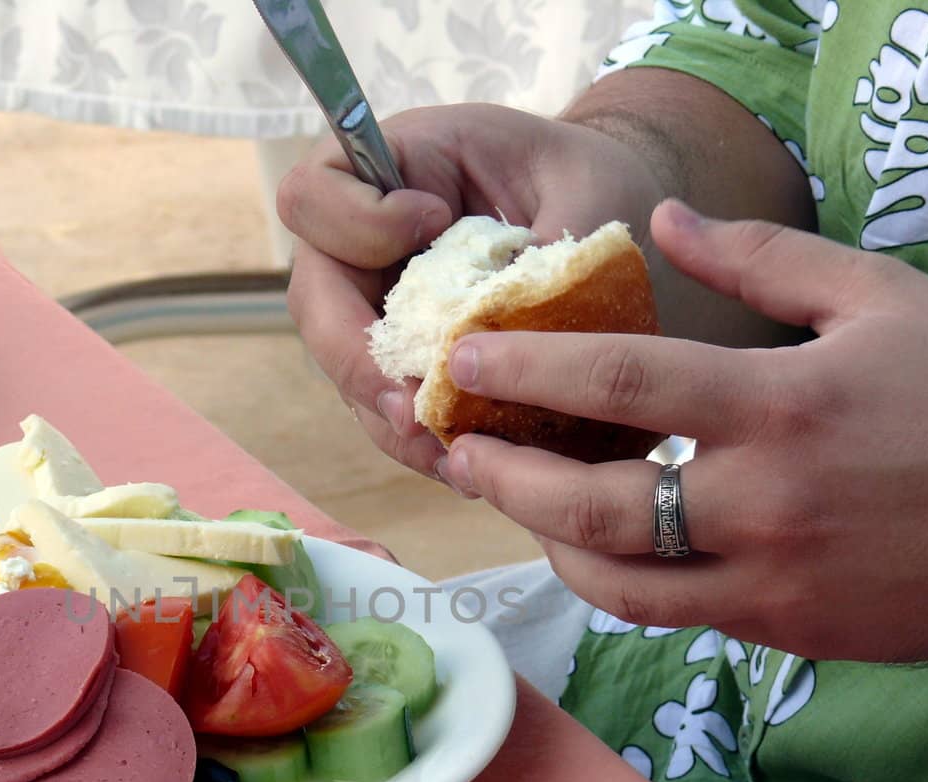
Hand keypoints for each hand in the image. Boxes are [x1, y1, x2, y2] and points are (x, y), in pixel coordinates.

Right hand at [278, 104, 663, 477]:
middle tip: (410, 403)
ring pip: (346, 372)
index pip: (313, 195)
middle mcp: (366, 244)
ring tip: (448, 455)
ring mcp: (378, 309)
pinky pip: (389, 412)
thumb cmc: (594, 182)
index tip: (435, 223)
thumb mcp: (586, 187)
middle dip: (358, 361)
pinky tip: (467, 465)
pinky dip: (421, 443)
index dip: (357, 222)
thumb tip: (512, 329)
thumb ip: (551, 246)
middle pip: (316, 303)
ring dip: (390, 419)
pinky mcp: (405, 365)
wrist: (614, 221)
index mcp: (393, 170)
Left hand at [436, 199, 927, 662]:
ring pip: (617, 581)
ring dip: (546, 543)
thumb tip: (656, 225)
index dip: (528, 368)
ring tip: (511, 502)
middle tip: (458, 449)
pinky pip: (671, 612)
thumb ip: (762, 258)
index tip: (463, 357)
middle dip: (506, 477)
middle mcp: (765, 500)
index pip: (622, 383)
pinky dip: (616, 581)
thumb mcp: (884, 298)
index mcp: (785, 404)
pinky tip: (590, 547)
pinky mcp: (783, 629)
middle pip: (593, 503)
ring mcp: (771, 578)